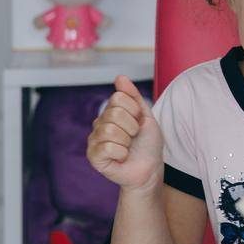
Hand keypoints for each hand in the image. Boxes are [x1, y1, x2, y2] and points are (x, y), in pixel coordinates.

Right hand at [86, 75, 164, 193]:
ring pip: (110, 130)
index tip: (139, 122)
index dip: (135, 111)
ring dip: (126, 141)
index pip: (118, 98)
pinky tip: (121, 157)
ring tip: (127, 147)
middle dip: (132, 126)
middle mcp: (99, 123)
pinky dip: (121, 153)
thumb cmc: (148, 142)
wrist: (150, 167)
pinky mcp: (93, 156)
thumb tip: (120, 76)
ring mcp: (94, 139)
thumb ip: (133, 96)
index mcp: (111, 112)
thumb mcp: (145, 116)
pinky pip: (107, 147)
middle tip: (133, 136)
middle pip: (114, 113)